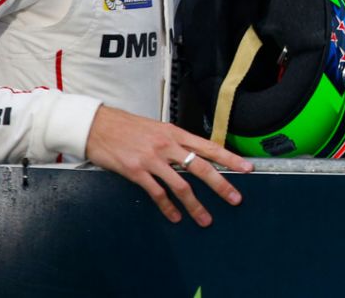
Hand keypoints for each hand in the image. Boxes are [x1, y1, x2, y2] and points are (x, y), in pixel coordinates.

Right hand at [84, 105, 252, 226]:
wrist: (96, 125)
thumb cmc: (127, 126)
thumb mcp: (157, 127)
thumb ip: (175, 141)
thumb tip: (193, 154)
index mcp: (175, 133)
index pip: (209, 146)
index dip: (230, 158)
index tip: (247, 168)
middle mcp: (167, 145)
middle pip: (201, 167)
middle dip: (221, 185)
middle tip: (235, 199)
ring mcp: (152, 159)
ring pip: (181, 185)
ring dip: (195, 205)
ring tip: (205, 219)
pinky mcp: (136, 171)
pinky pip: (157, 193)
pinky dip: (168, 207)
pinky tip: (176, 217)